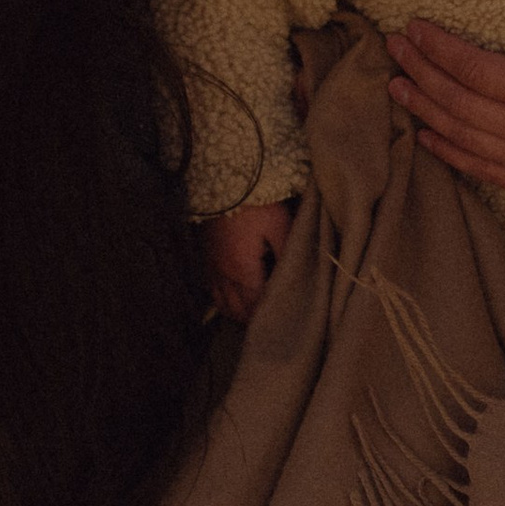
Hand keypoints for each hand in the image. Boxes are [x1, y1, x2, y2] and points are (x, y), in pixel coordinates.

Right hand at [199, 198, 294, 324]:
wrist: (222, 181)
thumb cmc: (255, 204)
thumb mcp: (279, 226)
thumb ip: (288, 252)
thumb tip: (299, 273)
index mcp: (244, 270)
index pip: (256, 303)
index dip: (267, 314)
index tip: (281, 322)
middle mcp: (224, 274)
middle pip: (237, 308)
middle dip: (251, 319)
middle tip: (267, 324)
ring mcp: (211, 266)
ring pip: (221, 301)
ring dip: (235, 312)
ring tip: (249, 318)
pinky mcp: (205, 256)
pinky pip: (211, 288)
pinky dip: (221, 299)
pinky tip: (228, 299)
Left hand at [391, 0, 504, 206]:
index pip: (476, 70)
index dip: (439, 48)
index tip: (412, 27)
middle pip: (459, 103)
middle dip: (421, 74)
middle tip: (392, 49)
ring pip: (462, 138)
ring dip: (425, 112)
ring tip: (396, 88)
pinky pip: (483, 170)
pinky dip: (450, 154)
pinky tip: (428, 140)